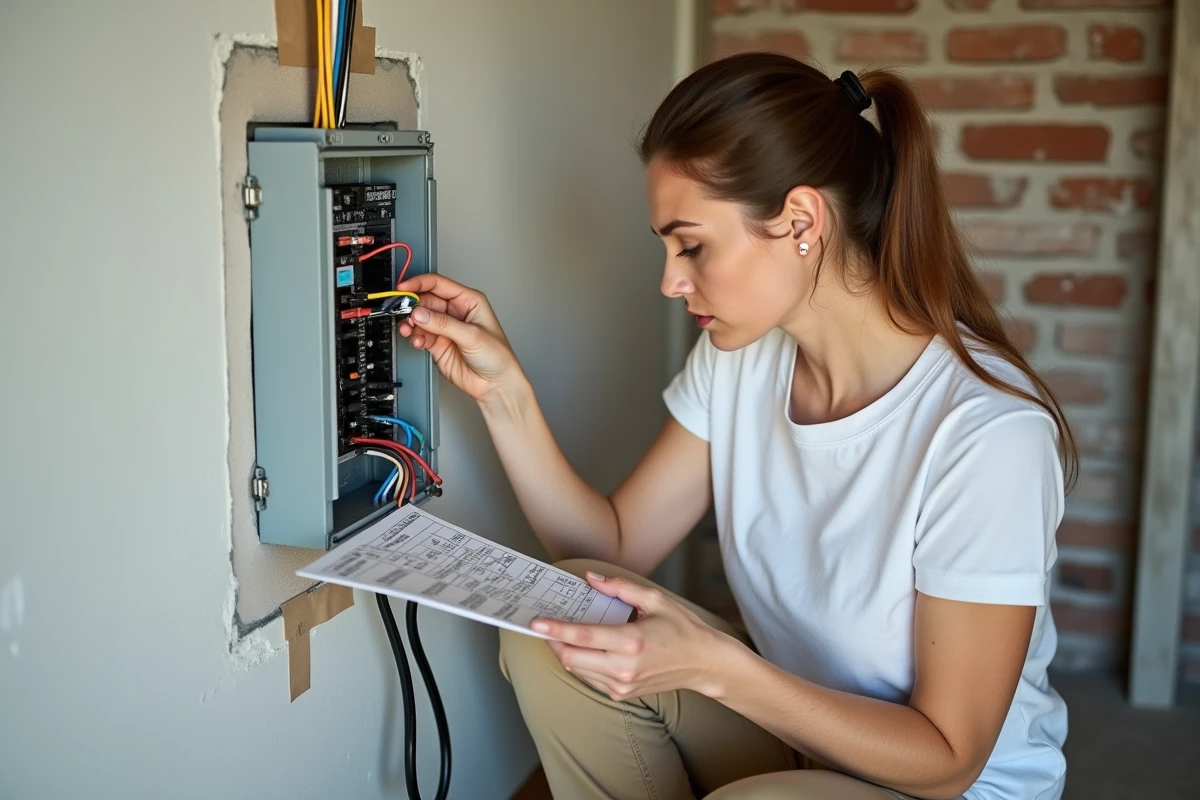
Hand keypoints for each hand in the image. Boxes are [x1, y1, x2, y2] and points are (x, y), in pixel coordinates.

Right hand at [395, 274, 525, 406]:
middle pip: (426, 301)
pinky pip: (420, 335)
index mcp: (468, 301)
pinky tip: (418, 342)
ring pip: (420, 319)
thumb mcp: (472, 336)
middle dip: (413, 307)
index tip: (404, 288)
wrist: (495, 385)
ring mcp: (445, 328)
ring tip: (409, 331)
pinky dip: (415, 337)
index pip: (439, 285)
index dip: (419, 283)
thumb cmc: (497, 357)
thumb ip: (444, 324)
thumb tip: (420, 313)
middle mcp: (455, 312)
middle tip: (404, 314)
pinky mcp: (438, 344)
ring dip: (411, 324)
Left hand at [531, 571, 738, 701]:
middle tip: (544, 626)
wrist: (704, 664)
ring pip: (576, 670)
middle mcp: (624, 667)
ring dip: (563, 653)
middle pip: (570, 658)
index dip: (554, 629)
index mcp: (631, 641)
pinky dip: (579, 663)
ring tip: (560, 634)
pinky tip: (581, 649)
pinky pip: (589, 679)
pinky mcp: (622, 694)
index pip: (582, 637)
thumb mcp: (655, 600)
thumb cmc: (682, 629)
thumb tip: (591, 579)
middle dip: (552, 642)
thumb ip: (619, 587)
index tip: (536, 622)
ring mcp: (622, 685)